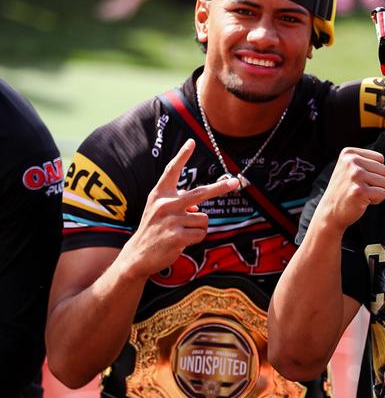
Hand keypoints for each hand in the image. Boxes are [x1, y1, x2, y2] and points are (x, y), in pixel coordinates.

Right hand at [122, 140, 237, 277]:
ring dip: (197, 228)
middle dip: (220, 187)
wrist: (137, 255)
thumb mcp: (159, 211)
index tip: (192, 142)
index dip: (182, 156)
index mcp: (159, 195)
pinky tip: (181, 242)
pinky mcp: (177, 236)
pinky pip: (201, 234)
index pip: (171, 171)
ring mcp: (171, 220)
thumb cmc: (152, 231)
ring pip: (203, 219)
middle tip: (235, 182)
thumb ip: (177, 203)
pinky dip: (196, 239)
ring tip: (180, 233)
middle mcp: (165, 204)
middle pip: (201, 192)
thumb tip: (197, 206)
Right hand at [311, 147, 384, 233]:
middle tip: (360, 188)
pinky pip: (383, 194)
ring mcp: (355, 175)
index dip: (374, 172)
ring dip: (376, 191)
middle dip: (377, 182)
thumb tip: (384, 159)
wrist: (329, 211)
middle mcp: (352, 161)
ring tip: (360, 194)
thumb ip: (365, 160)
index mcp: (349, 153)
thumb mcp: (350, 167)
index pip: (380, 159)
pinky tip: (362, 201)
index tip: (359, 179)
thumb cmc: (345, 189)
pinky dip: (376, 200)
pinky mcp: (360, 191)